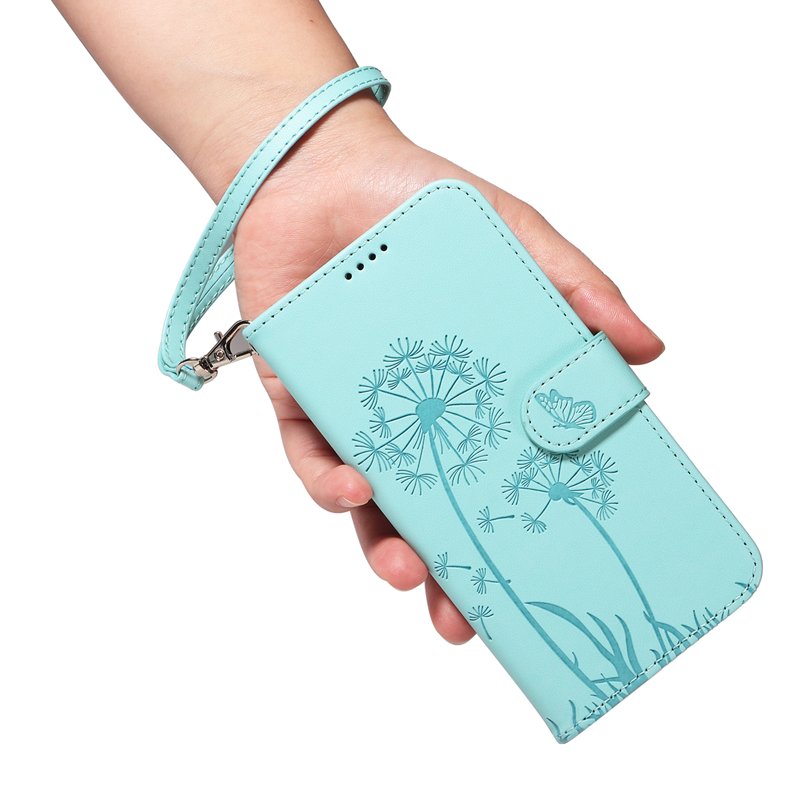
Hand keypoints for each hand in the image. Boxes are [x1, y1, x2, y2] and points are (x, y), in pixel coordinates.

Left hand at [233, 94, 664, 643]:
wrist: (322, 171)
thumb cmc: (421, 203)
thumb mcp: (511, 235)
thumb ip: (573, 286)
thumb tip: (645, 349)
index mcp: (473, 389)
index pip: (500, 471)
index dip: (520, 525)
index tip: (542, 572)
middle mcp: (415, 411)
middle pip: (431, 507)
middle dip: (445, 570)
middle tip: (463, 617)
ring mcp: (355, 410)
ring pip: (368, 501)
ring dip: (386, 544)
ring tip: (410, 572)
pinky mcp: (297, 396)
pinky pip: (309, 454)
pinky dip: (329, 479)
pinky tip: (355, 487)